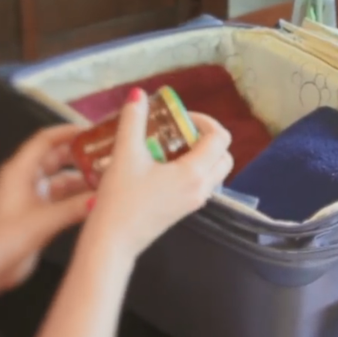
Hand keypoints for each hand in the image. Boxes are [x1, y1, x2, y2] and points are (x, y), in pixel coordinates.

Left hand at [0, 124, 95, 294]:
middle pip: (57, 158)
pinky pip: (63, 199)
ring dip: (82, 180)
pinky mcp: (39, 214)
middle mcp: (26, 179)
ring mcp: (33, 197)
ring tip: (107, 179)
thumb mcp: (41, 221)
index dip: (67, 132)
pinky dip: (78, 198)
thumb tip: (102, 198)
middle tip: (107, 155)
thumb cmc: (3, 239)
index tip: (91, 130)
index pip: (45, 140)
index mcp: (19, 171)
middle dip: (80, 156)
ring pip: (63, 180)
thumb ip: (73, 208)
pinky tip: (97, 200)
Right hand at [81, 87, 233, 259]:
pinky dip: (192, 170)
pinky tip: (162, 165)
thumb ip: (133, 121)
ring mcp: (194, 202)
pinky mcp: (184, 210)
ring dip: (201, 154)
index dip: (204, 121)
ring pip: (214, 172)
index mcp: (194, 173)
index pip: (220, 138)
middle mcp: (202, 188)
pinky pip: (201, 184)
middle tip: (179, 131)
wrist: (113, 242)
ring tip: (169, 146)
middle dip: (207, 138)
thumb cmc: (120, 199)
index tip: (179, 117)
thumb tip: (138, 94)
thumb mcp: (125, 155)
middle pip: (224, 156)